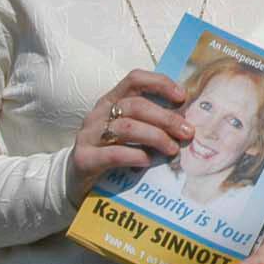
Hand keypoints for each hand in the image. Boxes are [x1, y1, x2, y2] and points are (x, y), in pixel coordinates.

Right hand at [68, 70, 188, 203]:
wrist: (76, 183)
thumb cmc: (111, 154)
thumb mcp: (130, 133)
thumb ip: (152, 123)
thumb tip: (188, 122)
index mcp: (111, 102)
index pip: (134, 80)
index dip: (159, 83)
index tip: (182, 97)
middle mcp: (98, 114)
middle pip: (136, 106)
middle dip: (166, 118)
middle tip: (187, 132)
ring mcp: (88, 136)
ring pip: (126, 127)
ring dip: (155, 136)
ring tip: (172, 149)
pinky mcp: (84, 159)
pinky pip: (112, 153)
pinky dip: (134, 154)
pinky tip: (148, 160)